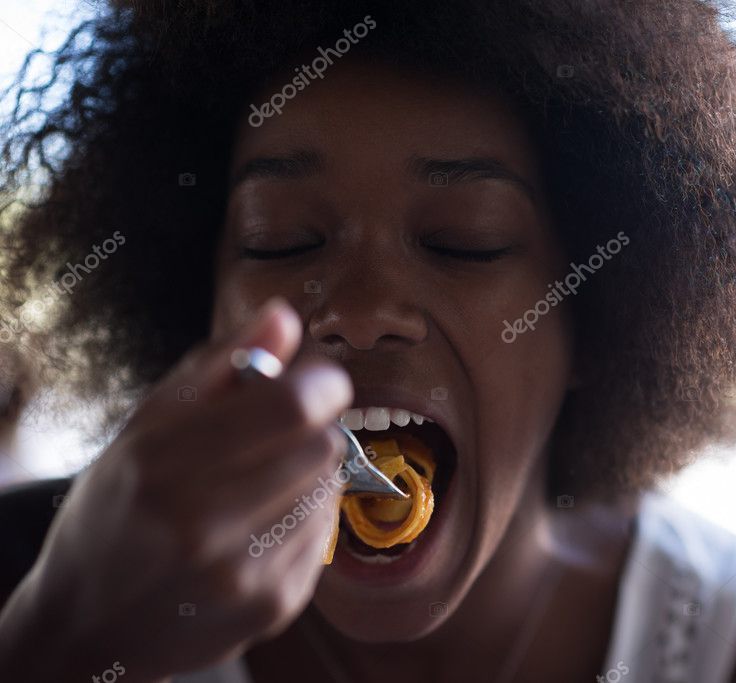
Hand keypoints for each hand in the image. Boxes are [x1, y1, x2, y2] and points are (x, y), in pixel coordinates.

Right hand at [0, 297, 351, 680]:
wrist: (88, 624)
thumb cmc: (115, 512)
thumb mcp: (144, 426)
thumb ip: (220, 366)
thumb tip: (284, 317)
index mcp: (164, 467)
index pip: (292, 409)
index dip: (321, 383)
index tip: (316, 381)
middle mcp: (204, 526)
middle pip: (323, 445)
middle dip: (311, 428)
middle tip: (278, 434)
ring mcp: (243, 575)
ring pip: (330, 487)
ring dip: (309, 474)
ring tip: (260, 484)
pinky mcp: (274, 607)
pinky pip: (325, 534)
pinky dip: (305, 518)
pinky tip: (261, 525)